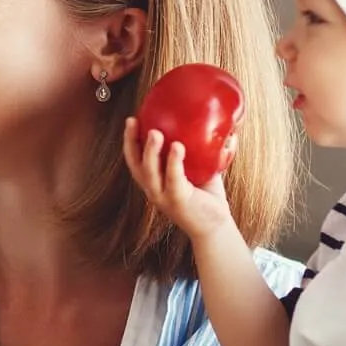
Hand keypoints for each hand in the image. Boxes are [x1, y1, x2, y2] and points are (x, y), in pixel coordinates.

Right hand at [122, 118, 235, 241]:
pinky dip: (174, 162)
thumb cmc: (206, 196)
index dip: (129, 141)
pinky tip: (178, 147)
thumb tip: (217, 121)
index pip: (135, 160)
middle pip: (135, 165)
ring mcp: (163, 197)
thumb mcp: (198, 169)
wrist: (215, 226)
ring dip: (150, 152)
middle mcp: (153, 189)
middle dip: (131, 142)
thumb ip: (199, 149)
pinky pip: (173, 178)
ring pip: (149, 173)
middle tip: (133, 121)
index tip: (132, 120)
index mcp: (154, 181)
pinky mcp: (178, 201)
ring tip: (155, 133)